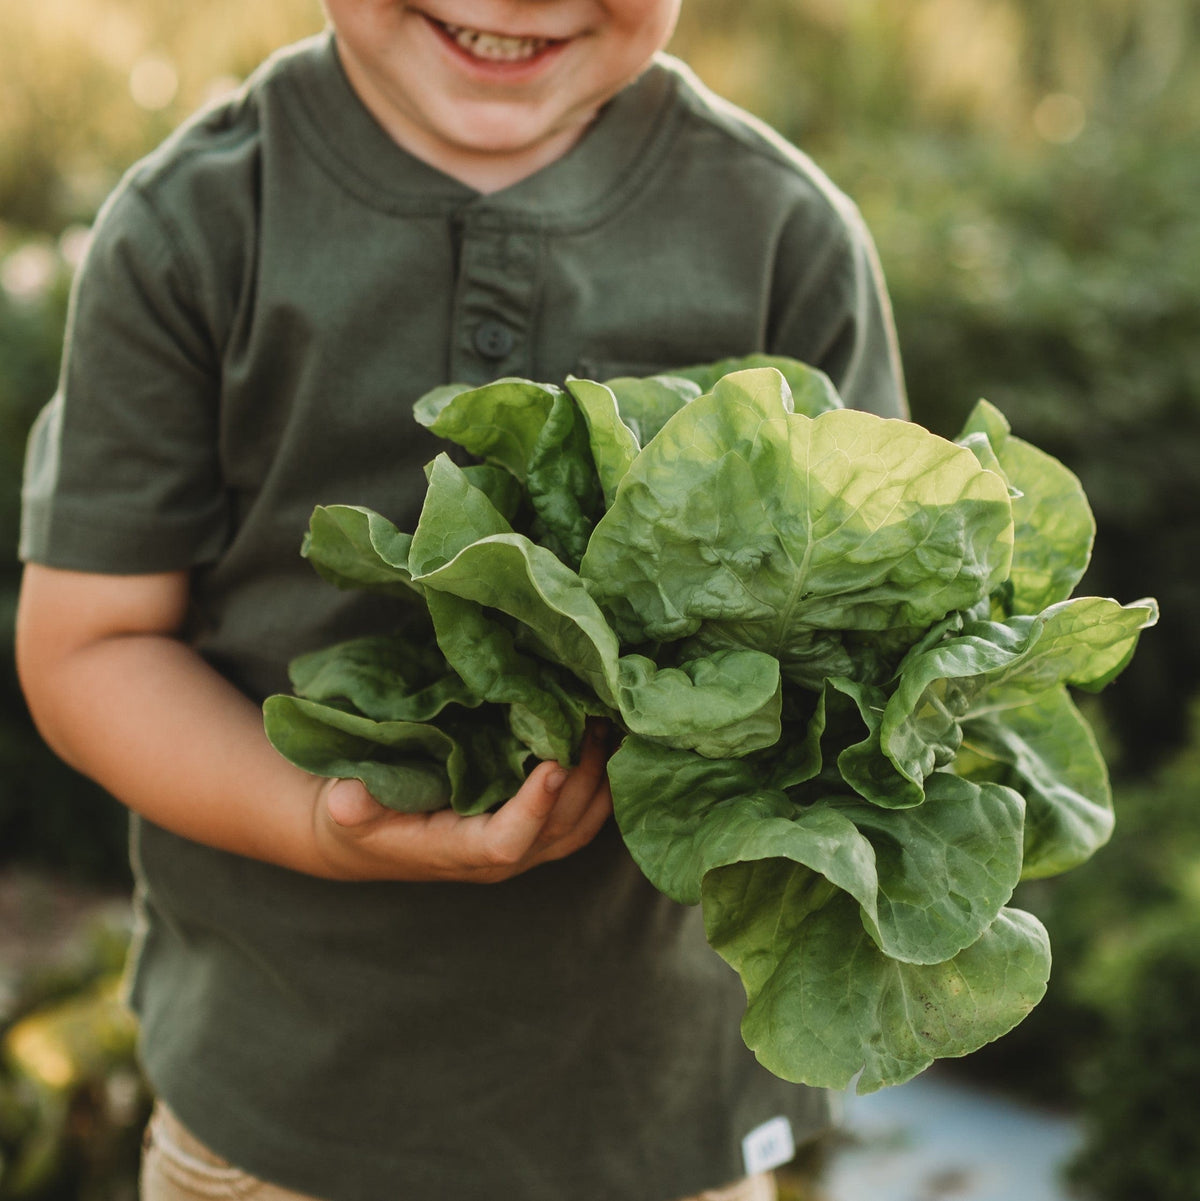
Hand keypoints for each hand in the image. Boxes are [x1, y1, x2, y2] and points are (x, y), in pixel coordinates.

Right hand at [309, 722, 613, 882]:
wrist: (367, 839)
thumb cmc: (357, 820)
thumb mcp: (342, 809)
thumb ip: (351, 805)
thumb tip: (349, 796)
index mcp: (455, 852)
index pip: (505, 842)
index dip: (533, 808)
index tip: (554, 764)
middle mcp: (498, 860)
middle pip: (557, 829)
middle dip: (582, 778)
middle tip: (594, 722)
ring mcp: (522, 850)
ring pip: (579, 825)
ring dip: (600, 780)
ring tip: (609, 724)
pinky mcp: (534, 834)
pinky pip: (582, 819)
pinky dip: (601, 785)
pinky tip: (608, 743)